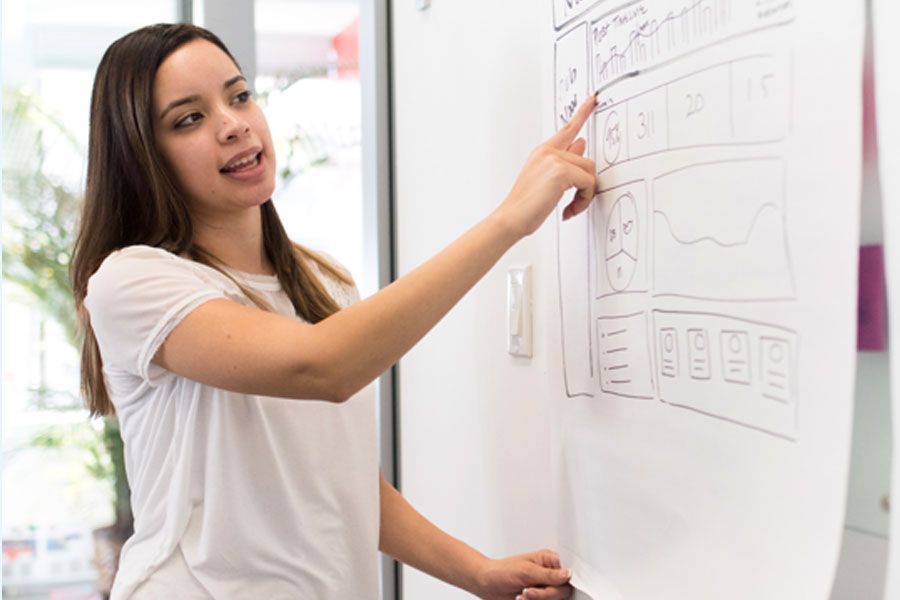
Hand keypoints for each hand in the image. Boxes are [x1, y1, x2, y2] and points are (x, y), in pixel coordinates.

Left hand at [472, 549, 572, 599]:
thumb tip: (568, 573)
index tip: (556, 585)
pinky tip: (522, 599)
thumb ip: (549, 575)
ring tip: (522, 595)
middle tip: (529, 592)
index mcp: (548, 561)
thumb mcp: (526, 571)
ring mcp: (544, 589)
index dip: (567, 580)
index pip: (568, 571)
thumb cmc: (501, 571)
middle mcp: (549, 575)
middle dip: (546, 594)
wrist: (487, 585)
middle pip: (563, 590)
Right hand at [494, 95, 597, 240]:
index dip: (582, 113)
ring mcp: (553, 159)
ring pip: (589, 172)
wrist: (511, 218)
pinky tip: (567, 210)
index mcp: (543, 152)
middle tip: (575, 204)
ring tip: (570, 207)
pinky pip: (588, 183)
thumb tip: (581, 145)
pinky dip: (583, 200)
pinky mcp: (560, 171)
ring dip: (585, 195)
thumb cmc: (525, 205)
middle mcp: (547, 151)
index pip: (567, 129)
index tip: (593, 99)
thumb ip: (565, 161)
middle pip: (587, 161)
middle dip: (586, 186)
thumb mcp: (546, 180)